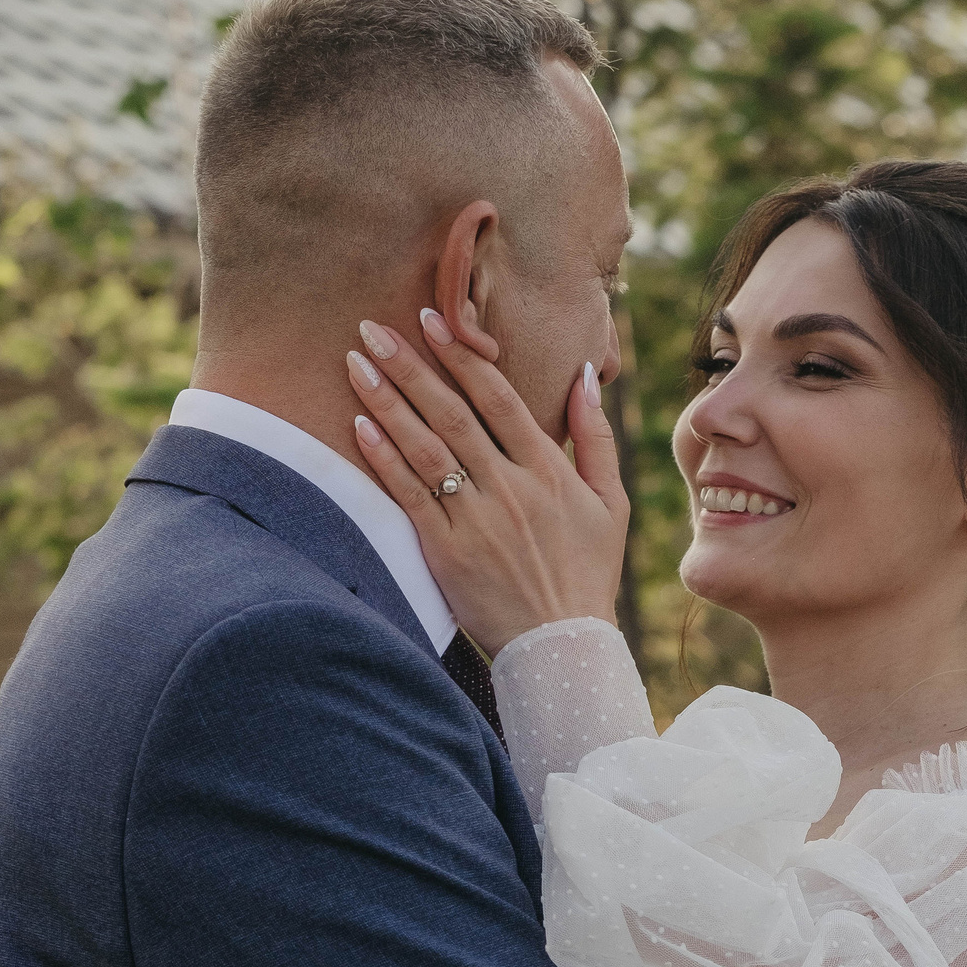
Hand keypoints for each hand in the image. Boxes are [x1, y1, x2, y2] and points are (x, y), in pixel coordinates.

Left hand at [347, 309, 628, 656]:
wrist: (564, 647)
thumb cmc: (588, 574)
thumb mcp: (610, 504)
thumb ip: (595, 437)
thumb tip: (584, 375)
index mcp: (549, 471)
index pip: (499, 398)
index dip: (462, 357)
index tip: (432, 320)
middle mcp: (511, 488)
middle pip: (452, 413)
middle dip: (410, 365)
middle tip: (373, 327)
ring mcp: (477, 519)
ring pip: (425, 448)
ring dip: (386, 401)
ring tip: (355, 363)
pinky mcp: (447, 552)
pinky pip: (409, 496)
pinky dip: (384, 459)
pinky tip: (359, 426)